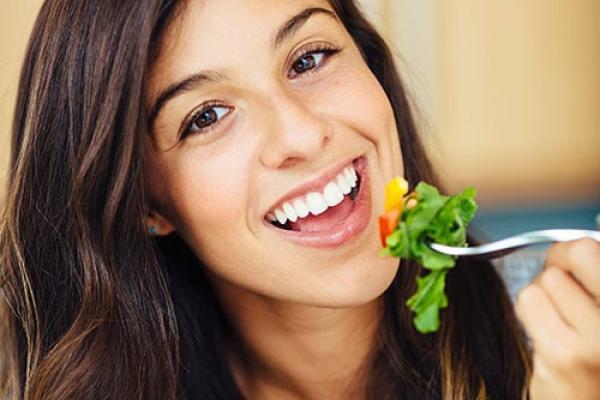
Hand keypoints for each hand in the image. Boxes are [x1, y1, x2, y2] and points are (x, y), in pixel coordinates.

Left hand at [516, 238, 599, 399]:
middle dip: (559, 264)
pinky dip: (529, 312)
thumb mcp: (599, 315)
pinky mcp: (565, 353)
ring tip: (554, 320)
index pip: (591, 248)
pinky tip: (544, 334)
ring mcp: (599, 338)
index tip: (570, 262)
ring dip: (541, 294)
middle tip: (557, 285)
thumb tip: (569, 247)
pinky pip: (529, 301)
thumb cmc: (594, 361)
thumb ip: (592, 281)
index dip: (574, 250)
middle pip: (576, 253)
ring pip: (547, 279)